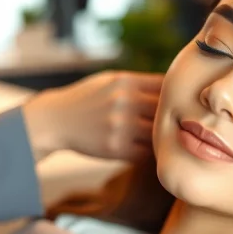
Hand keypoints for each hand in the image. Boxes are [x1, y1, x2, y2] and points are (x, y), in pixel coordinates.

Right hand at [22, 71, 163, 161]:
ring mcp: (120, 126)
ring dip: (163, 135)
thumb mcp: (109, 81)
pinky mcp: (115, 148)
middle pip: (165, 108)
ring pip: (158, 132)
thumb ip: (138, 83)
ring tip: (166, 137)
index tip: (176, 100)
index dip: (174, 93)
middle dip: (173, 115)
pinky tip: (149, 148)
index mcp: (125, 81)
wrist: (55, 121)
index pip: (164, 84)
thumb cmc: (88, 99)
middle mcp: (124, 101)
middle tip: (177, 122)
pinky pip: (146, 152)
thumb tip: (173, 86)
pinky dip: (150, 151)